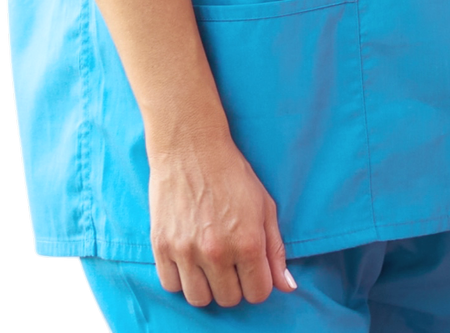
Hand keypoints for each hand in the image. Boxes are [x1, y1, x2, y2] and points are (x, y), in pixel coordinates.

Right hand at [148, 129, 295, 306]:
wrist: (192, 149)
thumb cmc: (233, 176)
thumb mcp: (265, 207)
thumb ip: (276, 251)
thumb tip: (288, 287)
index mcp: (248, 242)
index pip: (258, 293)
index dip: (259, 284)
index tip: (253, 270)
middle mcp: (217, 252)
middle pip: (229, 299)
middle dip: (235, 285)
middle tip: (232, 262)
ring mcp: (186, 252)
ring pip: (199, 299)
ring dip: (208, 287)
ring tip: (210, 263)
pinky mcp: (161, 248)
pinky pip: (171, 286)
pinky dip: (181, 279)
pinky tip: (190, 259)